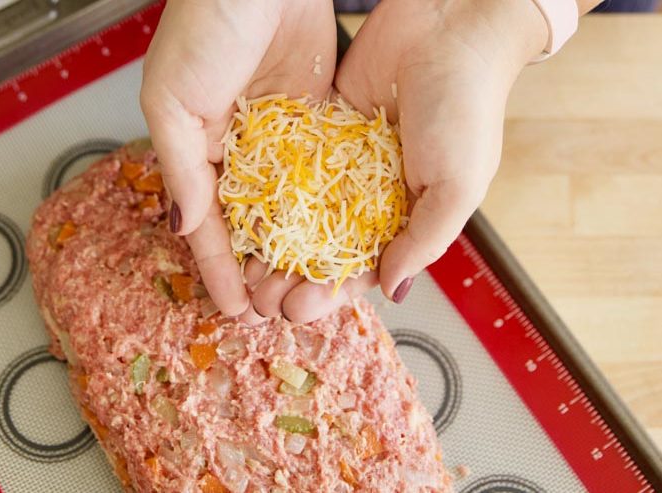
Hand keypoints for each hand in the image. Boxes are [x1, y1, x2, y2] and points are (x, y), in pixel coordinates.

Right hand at [140, 0, 336, 316]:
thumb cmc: (203, 25)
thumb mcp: (172, 100)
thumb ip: (180, 167)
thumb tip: (182, 225)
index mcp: (196, 149)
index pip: (209, 223)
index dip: (220, 267)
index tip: (235, 308)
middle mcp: (238, 151)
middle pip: (250, 225)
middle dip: (261, 268)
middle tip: (277, 310)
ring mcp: (278, 141)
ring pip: (287, 209)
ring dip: (295, 250)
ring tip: (308, 290)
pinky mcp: (315, 122)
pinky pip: (319, 176)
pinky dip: (326, 210)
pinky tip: (336, 243)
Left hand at [247, 0, 547, 322]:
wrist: (448, 28)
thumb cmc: (467, 108)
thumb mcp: (457, 186)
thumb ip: (424, 241)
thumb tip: (391, 290)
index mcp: (408, 215)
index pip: (363, 268)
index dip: (329, 294)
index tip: (298, 312)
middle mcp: (372, 196)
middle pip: (324, 249)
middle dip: (294, 278)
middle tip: (264, 297)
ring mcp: (344, 165)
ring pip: (301, 216)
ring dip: (275, 245)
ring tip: (247, 269)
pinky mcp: (322, 132)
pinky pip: (291, 170)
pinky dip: (271, 195)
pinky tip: (246, 216)